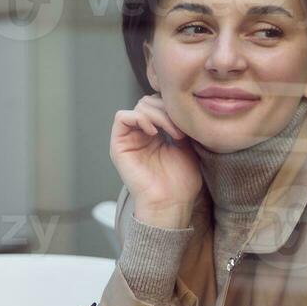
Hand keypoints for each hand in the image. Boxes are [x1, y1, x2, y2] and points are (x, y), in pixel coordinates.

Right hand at [110, 95, 200, 227]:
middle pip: (148, 102)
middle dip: (167, 110)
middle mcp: (140, 135)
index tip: (188, 124)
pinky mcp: (118, 146)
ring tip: (172, 133)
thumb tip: (181, 106)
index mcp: (155, 135)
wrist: (170, 203)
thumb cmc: (180, 182)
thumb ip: (181, 124)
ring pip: (138, 107)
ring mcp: (129, 140)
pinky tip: (154, 132)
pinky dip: (140, 118)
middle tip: (180, 130)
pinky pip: (122, 117)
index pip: (159, 105)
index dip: (173, 108)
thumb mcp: (187, 146)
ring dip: (158, 115)